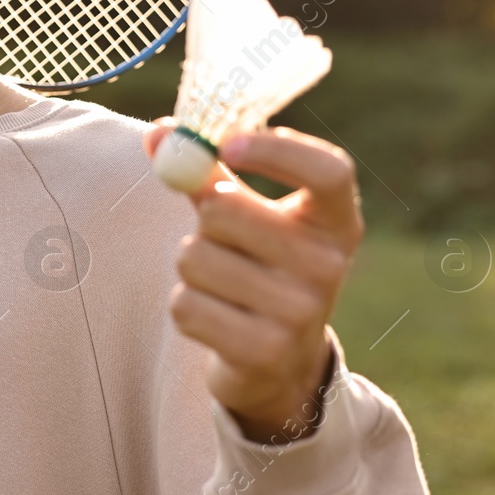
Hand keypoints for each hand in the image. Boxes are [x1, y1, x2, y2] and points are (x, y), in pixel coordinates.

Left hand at [144, 121, 362, 442]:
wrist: (279, 362)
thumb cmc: (259, 266)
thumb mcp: (248, 217)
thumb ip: (206, 173)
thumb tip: (158, 132)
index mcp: (336, 222)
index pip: (329, 170)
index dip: (277, 151)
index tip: (228, 144)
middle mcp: (329, 265)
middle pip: (226, 209)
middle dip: (202, 220)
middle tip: (219, 238)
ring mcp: (302, 311)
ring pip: (195, 257)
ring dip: (190, 266)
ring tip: (221, 283)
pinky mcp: (265, 351)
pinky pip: (187, 305)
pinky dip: (186, 306)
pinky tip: (216, 317)